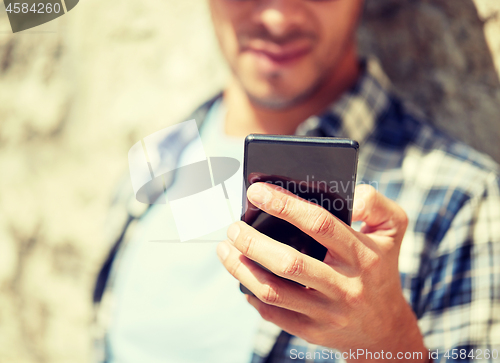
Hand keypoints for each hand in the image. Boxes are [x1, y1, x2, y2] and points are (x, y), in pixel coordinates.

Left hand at [217, 183, 427, 361]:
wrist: (385, 330)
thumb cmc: (382, 268)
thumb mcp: (393, 229)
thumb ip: (376, 202)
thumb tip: (349, 192)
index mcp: (362, 254)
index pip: (320, 224)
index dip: (285, 205)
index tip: (257, 191)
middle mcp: (345, 285)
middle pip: (289, 262)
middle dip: (252, 242)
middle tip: (232, 226)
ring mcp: (327, 312)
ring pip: (274, 291)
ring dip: (242, 269)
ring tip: (224, 250)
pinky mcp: (312, 331)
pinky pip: (274, 314)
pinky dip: (252, 295)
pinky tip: (242, 279)